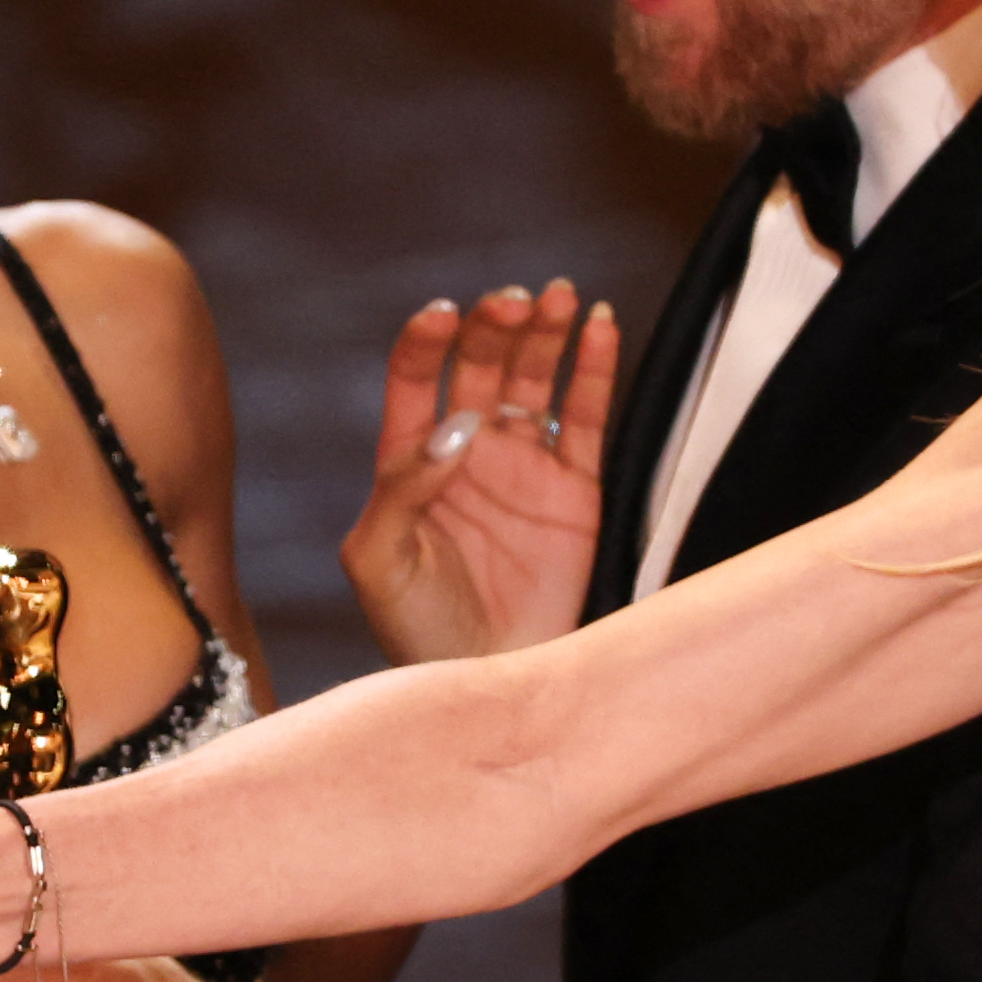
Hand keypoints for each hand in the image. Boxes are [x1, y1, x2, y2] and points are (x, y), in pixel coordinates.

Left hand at [341, 283, 614, 664]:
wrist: (486, 684)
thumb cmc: (417, 631)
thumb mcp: (379, 562)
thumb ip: (400, 489)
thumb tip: (451, 429)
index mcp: (410, 461)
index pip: (414, 379)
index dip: (426, 341)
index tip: (442, 315)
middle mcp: (467, 452)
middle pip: (479, 365)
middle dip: (493, 327)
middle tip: (510, 304)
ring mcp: (523, 464)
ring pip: (534, 377)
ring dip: (545, 333)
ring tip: (557, 298)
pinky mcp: (575, 486)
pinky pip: (587, 414)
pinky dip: (597, 368)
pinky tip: (602, 326)